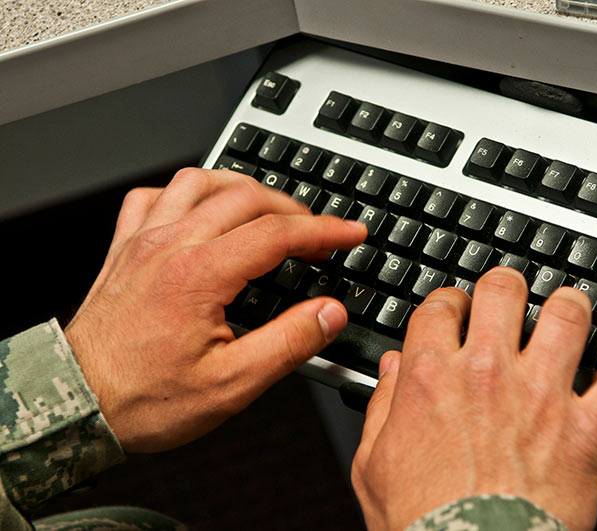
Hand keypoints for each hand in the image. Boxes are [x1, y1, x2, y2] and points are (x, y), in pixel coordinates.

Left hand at [65, 168, 365, 452]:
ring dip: (243, 188)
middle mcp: (170, 246)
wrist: (77, 404)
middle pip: (246, 197)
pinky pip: (153, 196)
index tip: (351, 234)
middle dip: (294, 210)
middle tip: (318, 236)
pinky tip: (200, 209)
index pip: (278, 233)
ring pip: (200, 182)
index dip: (325, 231)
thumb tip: (329, 313)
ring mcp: (143, 242)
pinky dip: (186, 193)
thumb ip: (289, 343)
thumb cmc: (144, 400)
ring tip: (269, 209)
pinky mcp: (124, 249)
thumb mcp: (232, 384)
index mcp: (199, 275)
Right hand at [351, 268, 596, 530]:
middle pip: (504, 289)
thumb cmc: (422, 523)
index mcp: (433, 376)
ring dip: (569, 309)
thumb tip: (392, 368)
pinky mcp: (589, 430)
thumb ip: (381, 405)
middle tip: (513, 300)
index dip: (452, 302)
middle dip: (508, 288)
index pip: (442, 305)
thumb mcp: (373, 464)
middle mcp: (489, 372)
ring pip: (568, 313)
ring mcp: (543, 395)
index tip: (459, 312)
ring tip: (567, 315)